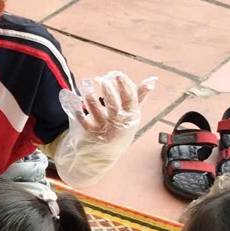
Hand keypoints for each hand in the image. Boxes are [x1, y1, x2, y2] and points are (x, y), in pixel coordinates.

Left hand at [54, 71, 156, 187]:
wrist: (103, 156)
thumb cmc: (120, 130)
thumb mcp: (132, 116)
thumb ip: (139, 97)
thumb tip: (152, 79)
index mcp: (132, 117)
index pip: (130, 99)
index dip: (124, 85)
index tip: (116, 74)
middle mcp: (119, 124)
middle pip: (114, 105)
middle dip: (108, 91)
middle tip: (102, 79)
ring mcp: (104, 130)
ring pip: (97, 112)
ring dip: (91, 98)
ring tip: (87, 86)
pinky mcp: (90, 134)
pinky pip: (83, 121)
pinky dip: (79, 111)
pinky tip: (76, 102)